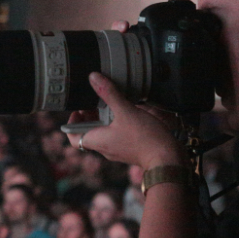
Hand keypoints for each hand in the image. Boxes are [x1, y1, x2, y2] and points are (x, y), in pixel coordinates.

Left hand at [66, 72, 186, 169]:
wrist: (167, 159)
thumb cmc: (144, 138)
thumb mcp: (125, 111)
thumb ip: (109, 94)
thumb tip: (93, 78)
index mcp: (98, 141)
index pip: (73, 139)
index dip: (71, 124)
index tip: (77, 110)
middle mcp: (105, 148)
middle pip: (89, 132)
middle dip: (89, 117)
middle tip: (94, 101)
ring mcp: (117, 149)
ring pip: (103, 133)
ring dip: (104, 119)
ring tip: (111, 103)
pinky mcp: (130, 148)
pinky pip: (117, 135)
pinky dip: (117, 123)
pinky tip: (127, 111)